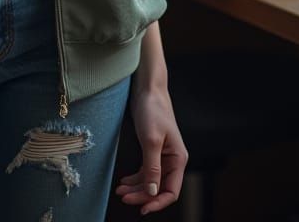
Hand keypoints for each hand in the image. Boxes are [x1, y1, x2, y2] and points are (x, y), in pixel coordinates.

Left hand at [115, 82, 187, 214]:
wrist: (147, 89)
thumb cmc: (152, 110)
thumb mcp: (151, 141)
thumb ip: (152, 168)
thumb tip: (152, 193)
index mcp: (178, 160)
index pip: (171, 191)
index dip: (157, 202)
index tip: (142, 209)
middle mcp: (173, 160)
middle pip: (159, 188)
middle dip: (142, 195)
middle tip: (123, 197)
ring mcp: (162, 156)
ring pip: (150, 181)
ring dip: (136, 188)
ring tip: (120, 191)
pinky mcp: (152, 150)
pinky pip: (145, 171)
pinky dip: (135, 178)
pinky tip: (124, 180)